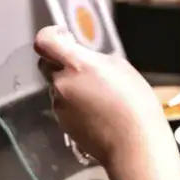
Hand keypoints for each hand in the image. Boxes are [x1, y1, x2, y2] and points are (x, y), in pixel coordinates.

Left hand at [33, 26, 171, 167]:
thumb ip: (95, 60)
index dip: (50, 35)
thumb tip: (85, 60)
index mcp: (76, 65)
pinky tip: (96, 112)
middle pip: (46, 64)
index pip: (44, 41)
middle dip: (60, 62)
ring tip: (98, 96)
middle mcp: (62, 84)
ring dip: (70, 86)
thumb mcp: (120, 68)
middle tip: (82, 68)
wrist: (133, 144)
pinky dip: (74, 105)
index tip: (63, 36)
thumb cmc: (135, 104)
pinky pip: (63, 106)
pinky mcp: (62, 123)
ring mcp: (59, 106)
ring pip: (57, 87)